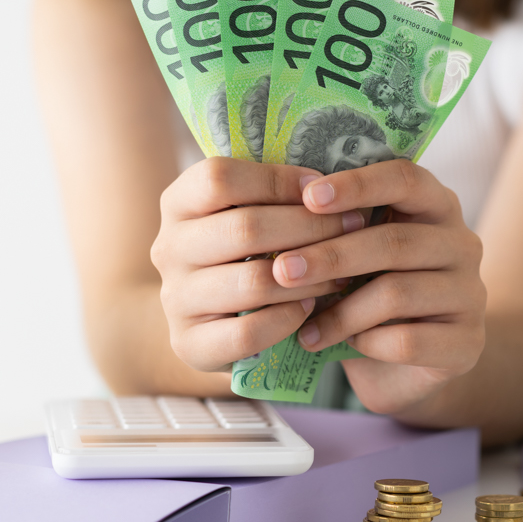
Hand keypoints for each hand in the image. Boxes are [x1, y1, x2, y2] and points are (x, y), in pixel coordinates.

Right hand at [151, 158, 362, 371]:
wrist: (210, 321)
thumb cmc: (244, 254)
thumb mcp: (247, 212)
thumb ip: (274, 193)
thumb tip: (331, 179)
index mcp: (178, 203)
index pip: (219, 178)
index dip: (277, 180)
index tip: (322, 189)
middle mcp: (167, 248)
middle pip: (245, 227)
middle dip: (311, 226)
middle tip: (354, 226)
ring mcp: (175, 299)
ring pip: (254, 281)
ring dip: (310, 275)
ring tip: (342, 271)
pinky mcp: (189, 344)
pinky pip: (249, 331)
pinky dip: (289, 318)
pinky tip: (311, 308)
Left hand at [271, 159, 484, 413]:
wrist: (407, 366)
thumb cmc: (370, 295)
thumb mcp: (356, 254)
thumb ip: (335, 228)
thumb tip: (274, 208)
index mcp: (435, 205)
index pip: (405, 178)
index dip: (357, 185)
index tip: (308, 198)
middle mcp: (462, 243)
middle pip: (395, 240)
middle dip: (332, 255)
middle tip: (282, 270)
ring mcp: (471, 293)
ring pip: (398, 293)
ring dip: (341, 310)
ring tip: (302, 324)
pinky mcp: (468, 342)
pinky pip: (407, 340)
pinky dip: (364, 343)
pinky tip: (338, 346)